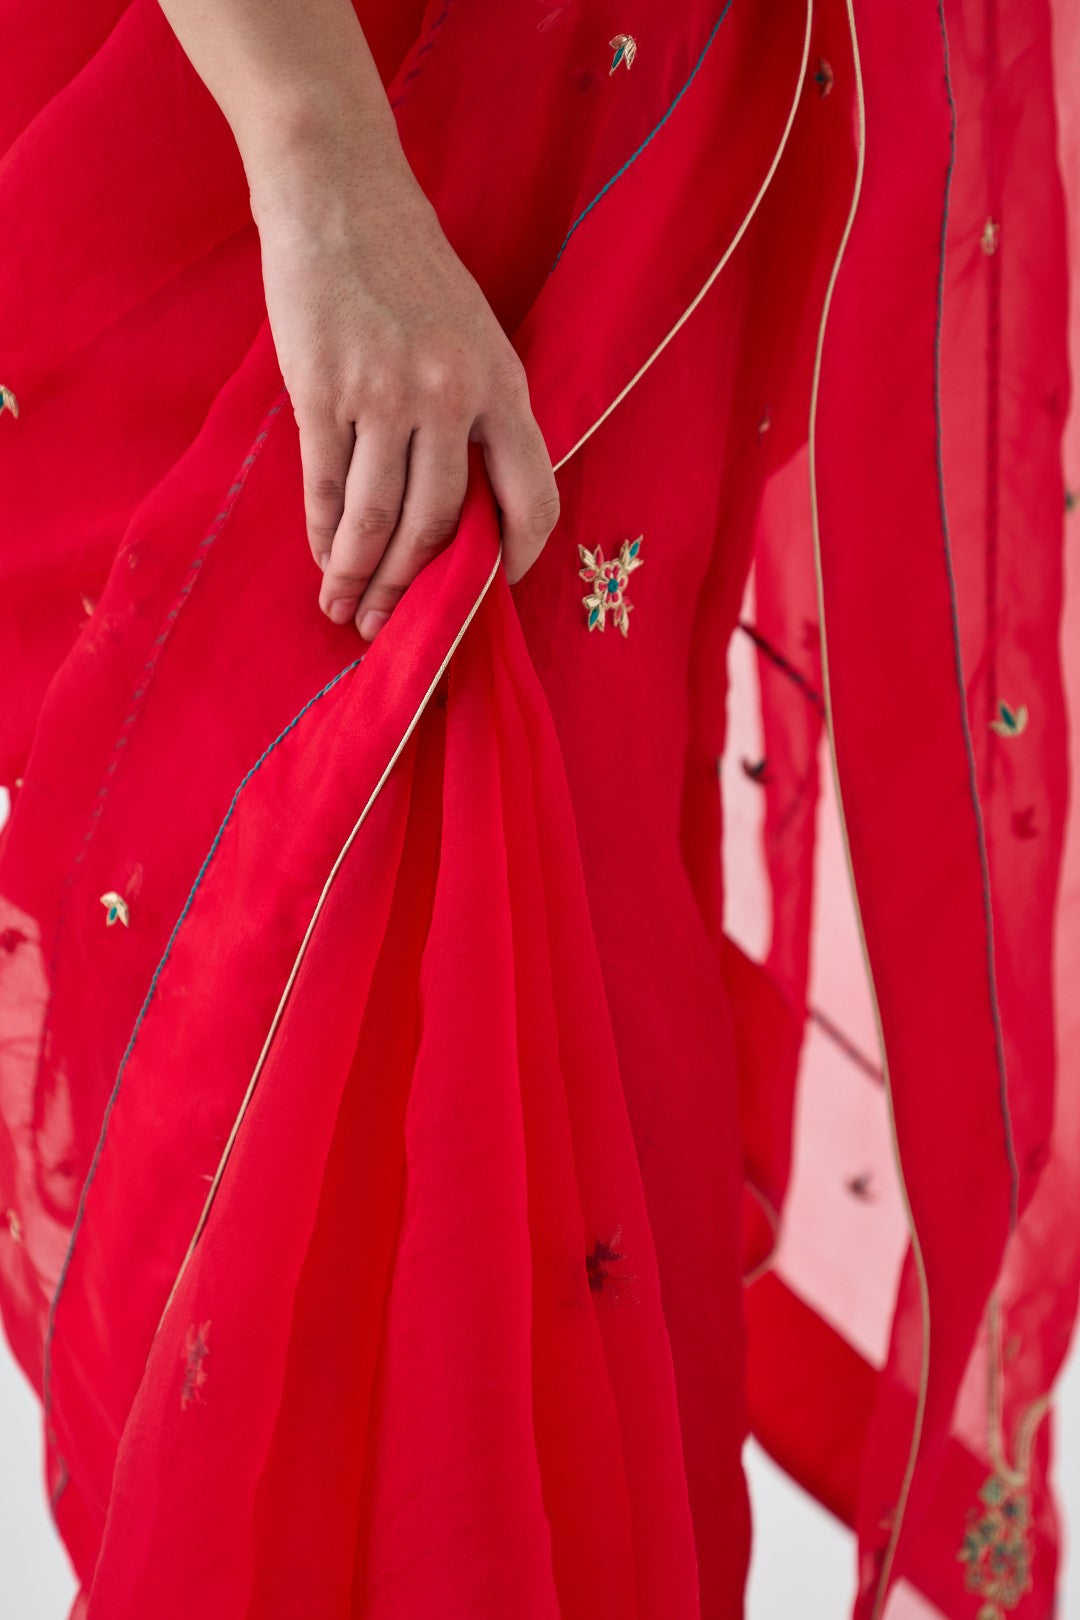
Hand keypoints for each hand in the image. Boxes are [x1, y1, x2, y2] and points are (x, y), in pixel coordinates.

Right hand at [253, 163, 560, 640]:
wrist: (339, 195)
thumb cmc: (410, 272)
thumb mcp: (473, 336)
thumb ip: (479, 416)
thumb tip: (466, 515)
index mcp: (503, 385)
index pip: (534, 498)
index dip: (517, 559)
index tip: (490, 593)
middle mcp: (452, 395)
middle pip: (441, 524)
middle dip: (414, 589)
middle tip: (391, 626)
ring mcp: (386, 394)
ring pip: (380, 519)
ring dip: (361, 577)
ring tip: (346, 608)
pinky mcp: (323, 390)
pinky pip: (327, 487)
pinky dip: (324, 534)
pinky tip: (324, 557)